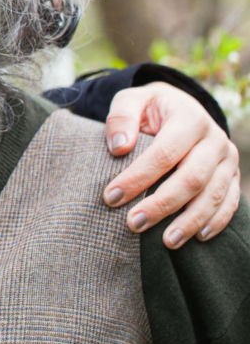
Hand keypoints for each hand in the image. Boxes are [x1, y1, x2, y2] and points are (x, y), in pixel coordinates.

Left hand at [101, 82, 240, 248]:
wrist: (180, 106)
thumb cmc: (149, 108)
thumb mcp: (132, 100)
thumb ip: (122, 117)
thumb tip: (119, 147)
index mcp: (190, 118)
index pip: (163, 153)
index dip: (138, 177)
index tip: (111, 197)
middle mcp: (215, 139)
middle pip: (191, 178)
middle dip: (162, 204)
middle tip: (133, 223)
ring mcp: (227, 159)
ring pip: (213, 195)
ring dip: (190, 221)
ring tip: (166, 242)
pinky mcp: (232, 175)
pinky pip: (230, 202)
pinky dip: (216, 221)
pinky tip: (197, 237)